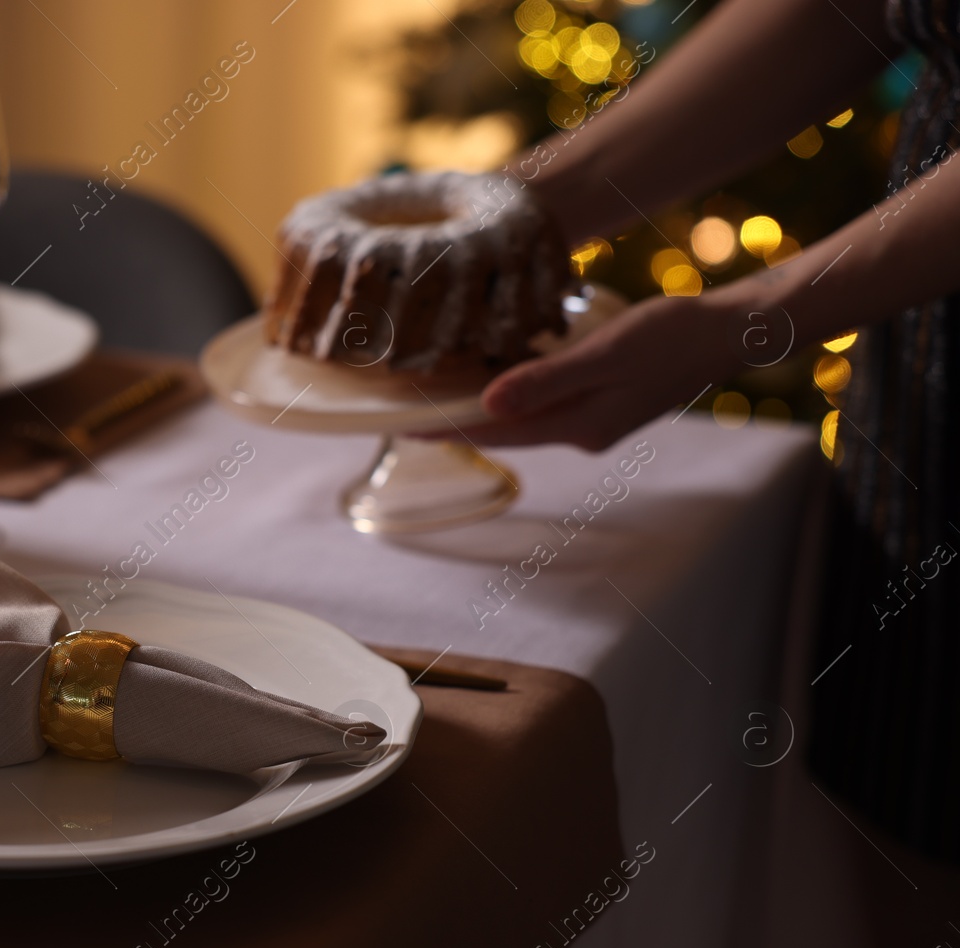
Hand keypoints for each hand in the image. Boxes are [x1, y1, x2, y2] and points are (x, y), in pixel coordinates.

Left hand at [420, 293, 744, 451]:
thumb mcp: (604, 354)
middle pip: (502, 432)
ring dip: (479, 410)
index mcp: (578, 425)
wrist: (729, 333)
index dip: (444, 429)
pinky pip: (543, 402)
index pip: (494, 435)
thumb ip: (545, 381)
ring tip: (432, 396)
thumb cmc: (671, 336)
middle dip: (453, 425)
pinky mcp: (602, 400)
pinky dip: (512, 393)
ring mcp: (593, 418)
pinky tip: (491, 378)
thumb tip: (487, 407)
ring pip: (521, 418)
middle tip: (402, 412)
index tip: (396, 426)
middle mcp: (581, 431)